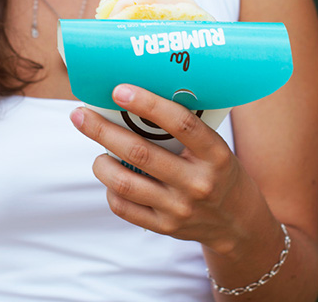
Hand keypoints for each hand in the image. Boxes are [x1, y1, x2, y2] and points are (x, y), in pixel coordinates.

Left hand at [70, 84, 247, 255]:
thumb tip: (137, 103)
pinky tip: (112, 178)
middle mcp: (198, 183)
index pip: (180, 123)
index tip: (119, 90)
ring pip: (124, 182)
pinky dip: (111, 189)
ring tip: (98, 153)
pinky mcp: (164, 227)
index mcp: (216, 155)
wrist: (237, 224)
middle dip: (102, 130)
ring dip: (101, 163)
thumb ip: (184, 132)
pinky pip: (123, 206)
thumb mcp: (216, 149)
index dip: (147, 104)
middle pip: (139, 152)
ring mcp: (179, 208)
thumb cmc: (220, 174)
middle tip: (80, 115)